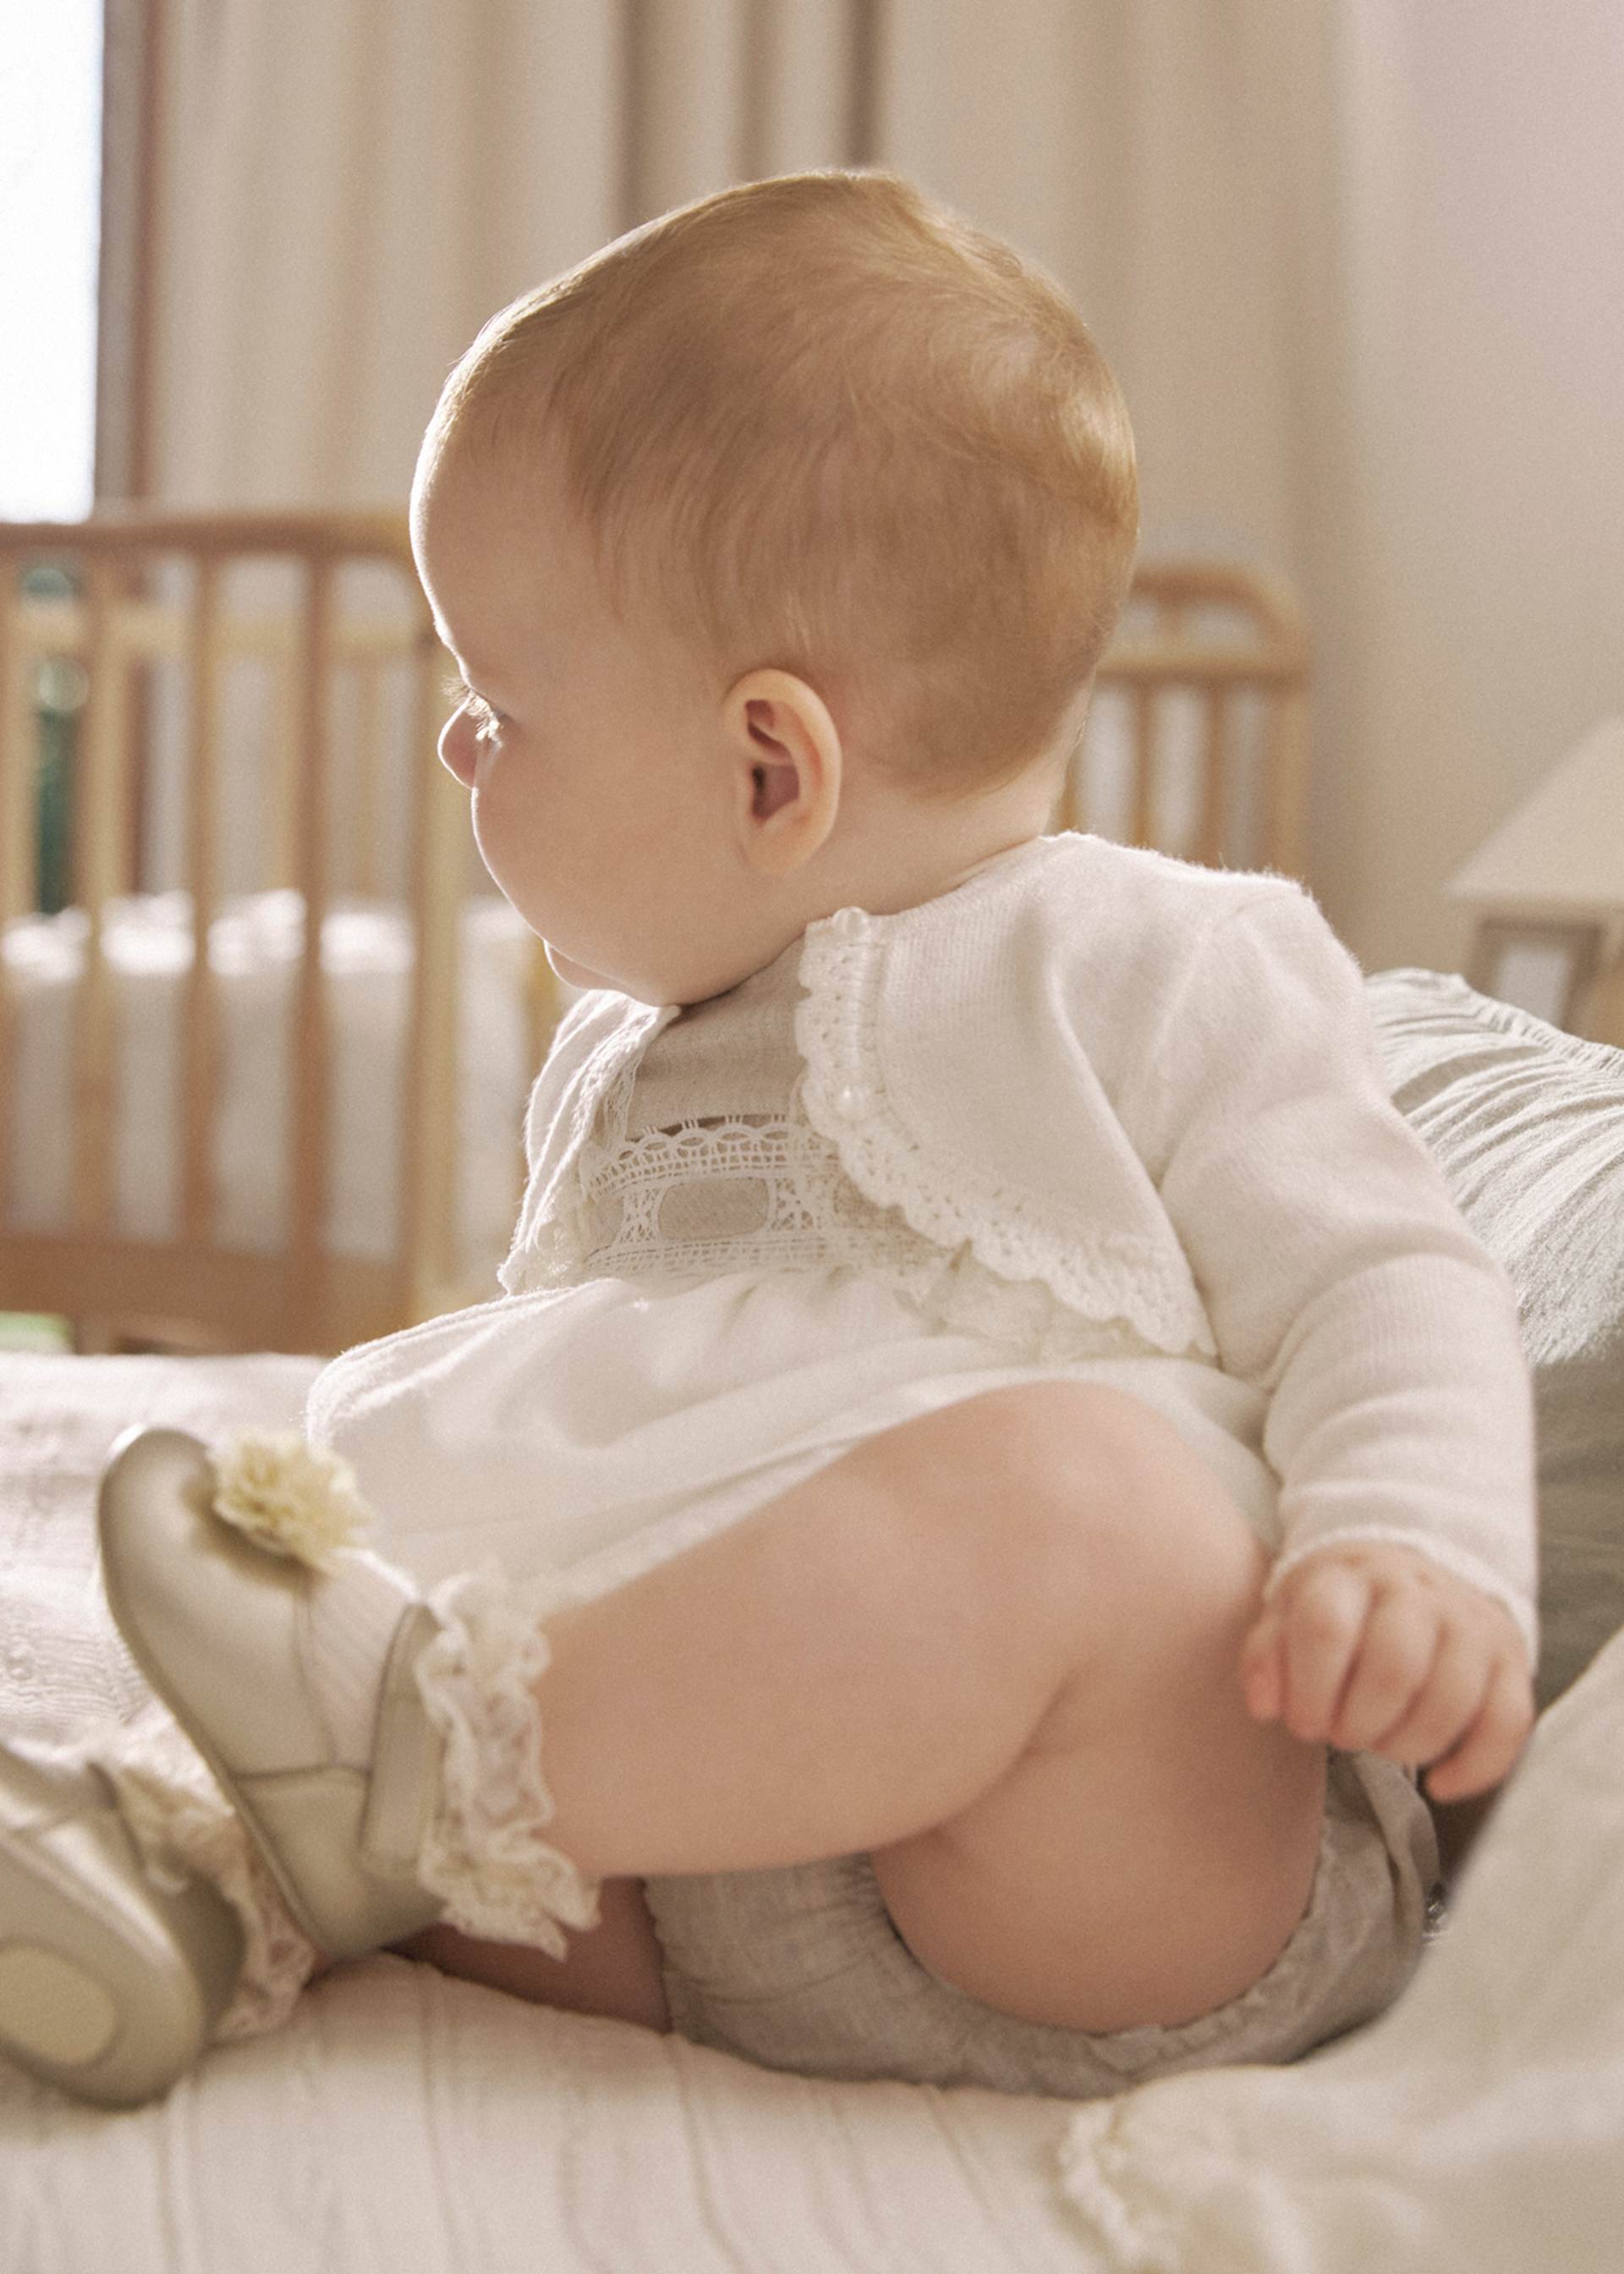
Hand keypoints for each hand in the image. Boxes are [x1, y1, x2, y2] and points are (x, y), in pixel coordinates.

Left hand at [1238, 1540, 1533, 1801]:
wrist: (1414, 1571)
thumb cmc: (1340, 1609)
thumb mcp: (1288, 1614)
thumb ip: (1266, 1656)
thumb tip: (1266, 1707)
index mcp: (1350, 1576)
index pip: (1326, 1629)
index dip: (1308, 1692)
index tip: (1302, 1722)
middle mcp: (1417, 1592)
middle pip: (1394, 1668)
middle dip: (1358, 1724)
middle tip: (1342, 1736)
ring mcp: (1471, 1624)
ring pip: (1450, 1699)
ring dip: (1407, 1746)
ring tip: (1381, 1746)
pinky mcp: (1511, 1660)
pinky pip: (1509, 1723)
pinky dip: (1474, 1768)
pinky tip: (1439, 1785)